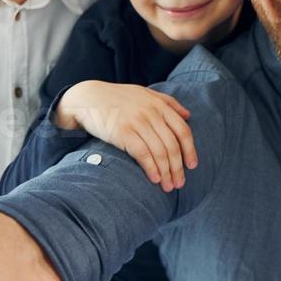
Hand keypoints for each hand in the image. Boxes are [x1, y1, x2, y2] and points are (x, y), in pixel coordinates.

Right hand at [56, 82, 196, 191]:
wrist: (88, 97)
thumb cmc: (118, 98)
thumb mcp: (145, 93)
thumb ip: (168, 103)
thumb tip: (188, 116)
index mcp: (159, 105)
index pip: (183, 131)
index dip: (190, 150)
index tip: (192, 165)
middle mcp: (151, 113)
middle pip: (172, 145)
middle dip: (178, 168)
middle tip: (179, 183)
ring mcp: (137, 122)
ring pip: (159, 152)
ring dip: (166, 172)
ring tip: (168, 186)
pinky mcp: (123, 133)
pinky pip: (142, 154)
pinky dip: (151, 168)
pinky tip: (154, 179)